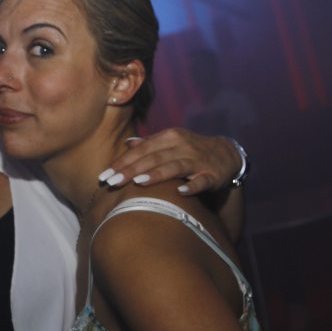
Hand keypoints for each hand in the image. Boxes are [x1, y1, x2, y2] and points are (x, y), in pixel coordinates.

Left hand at [100, 129, 241, 194]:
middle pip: (153, 158)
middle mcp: (182, 146)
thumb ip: (150, 144)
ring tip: (138, 182)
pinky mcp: (211, 175)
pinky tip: (181, 192)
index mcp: (169, 137)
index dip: (122, 162)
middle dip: (131, 170)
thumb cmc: (191, 151)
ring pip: (174, 167)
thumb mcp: (171, 143)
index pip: (141, 150)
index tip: (104, 175)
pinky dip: (192, 186)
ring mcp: (197, 160)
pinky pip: (201, 181)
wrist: (227, 155)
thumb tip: (127, 143)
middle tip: (111, 183)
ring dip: (157, 174)